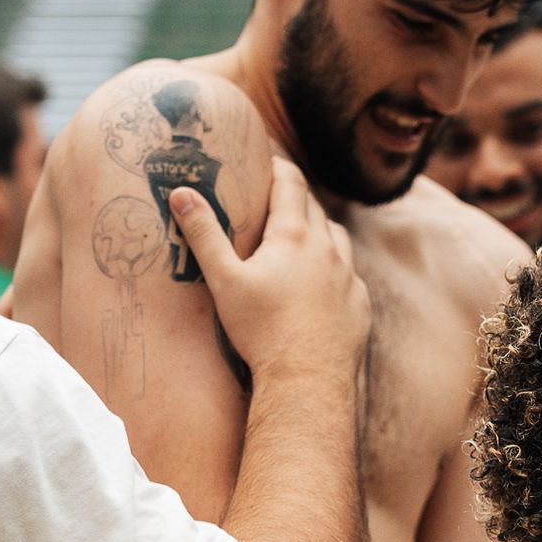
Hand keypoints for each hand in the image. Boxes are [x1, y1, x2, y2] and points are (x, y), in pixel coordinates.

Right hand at [168, 157, 370, 374]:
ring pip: (337, 237)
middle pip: (314, 206)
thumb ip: (204, 234)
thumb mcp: (223, 280)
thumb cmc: (261, 330)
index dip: (278, 168)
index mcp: (294, 235)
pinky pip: (350, 275)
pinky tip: (322, 282)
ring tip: (302, 236)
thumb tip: (181, 193)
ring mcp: (349, 277)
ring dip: (320, 229)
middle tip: (277, 198)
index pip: (290, 183)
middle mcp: (328, 248)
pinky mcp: (360, 304)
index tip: (267, 163)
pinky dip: (335, 268)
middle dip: (295, 197)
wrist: (307, 378)